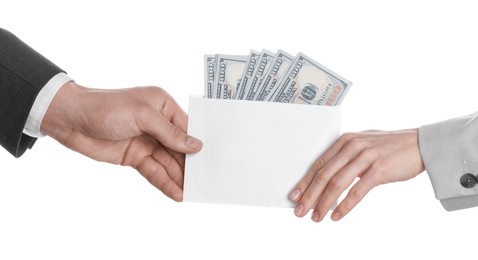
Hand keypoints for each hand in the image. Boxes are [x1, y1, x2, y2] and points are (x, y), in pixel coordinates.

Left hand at [41, 82, 201, 201]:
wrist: (71, 120)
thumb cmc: (106, 107)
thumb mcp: (142, 116)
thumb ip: (170, 133)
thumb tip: (195, 146)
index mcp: (163, 106)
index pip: (187, 127)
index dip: (199, 144)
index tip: (213, 159)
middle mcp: (158, 124)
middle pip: (179, 148)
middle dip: (191, 164)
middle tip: (206, 181)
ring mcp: (147, 142)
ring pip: (168, 163)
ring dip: (180, 177)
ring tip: (194, 193)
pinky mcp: (135, 157)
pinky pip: (154, 171)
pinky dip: (165, 182)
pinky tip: (177, 193)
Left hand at [289, 129, 424, 221]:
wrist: (420, 144)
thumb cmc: (389, 147)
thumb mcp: (363, 144)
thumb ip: (345, 156)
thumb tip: (325, 176)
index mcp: (345, 141)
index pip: (319, 163)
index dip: (305, 181)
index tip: (295, 196)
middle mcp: (352, 147)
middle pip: (324, 175)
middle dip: (310, 195)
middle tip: (300, 211)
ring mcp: (365, 158)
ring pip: (337, 184)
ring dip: (324, 203)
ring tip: (316, 217)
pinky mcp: (379, 170)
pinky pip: (357, 191)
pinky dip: (345, 206)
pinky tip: (336, 216)